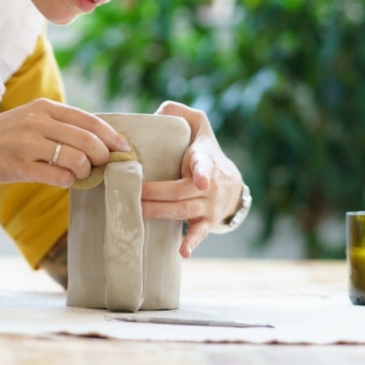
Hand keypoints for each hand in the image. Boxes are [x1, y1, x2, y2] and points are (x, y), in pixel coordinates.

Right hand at [0, 99, 130, 187]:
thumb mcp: (28, 118)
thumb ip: (58, 124)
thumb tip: (97, 140)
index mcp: (43, 106)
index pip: (89, 120)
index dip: (111, 135)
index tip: (124, 147)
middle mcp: (37, 121)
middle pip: (88, 140)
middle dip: (103, 156)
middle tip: (105, 165)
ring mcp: (28, 143)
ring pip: (77, 159)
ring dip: (85, 171)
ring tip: (80, 173)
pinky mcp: (21, 166)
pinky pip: (60, 177)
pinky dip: (69, 181)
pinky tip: (64, 180)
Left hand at [140, 101, 244, 257]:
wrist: (231, 183)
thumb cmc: (205, 149)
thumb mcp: (199, 125)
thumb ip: (179, 112)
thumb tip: (157, 112)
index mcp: (205, 159)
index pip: (204, 164)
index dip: (201, 172)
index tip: (200, 182)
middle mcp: (209, 185)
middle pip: (181, 192)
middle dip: (156, 194)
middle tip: (133, 194)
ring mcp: (208, 205)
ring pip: (182, 211)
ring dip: (159, 213)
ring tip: (138, 212)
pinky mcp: (206, 221)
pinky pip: (199, 233)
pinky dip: (192, 243)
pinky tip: (183, 252)